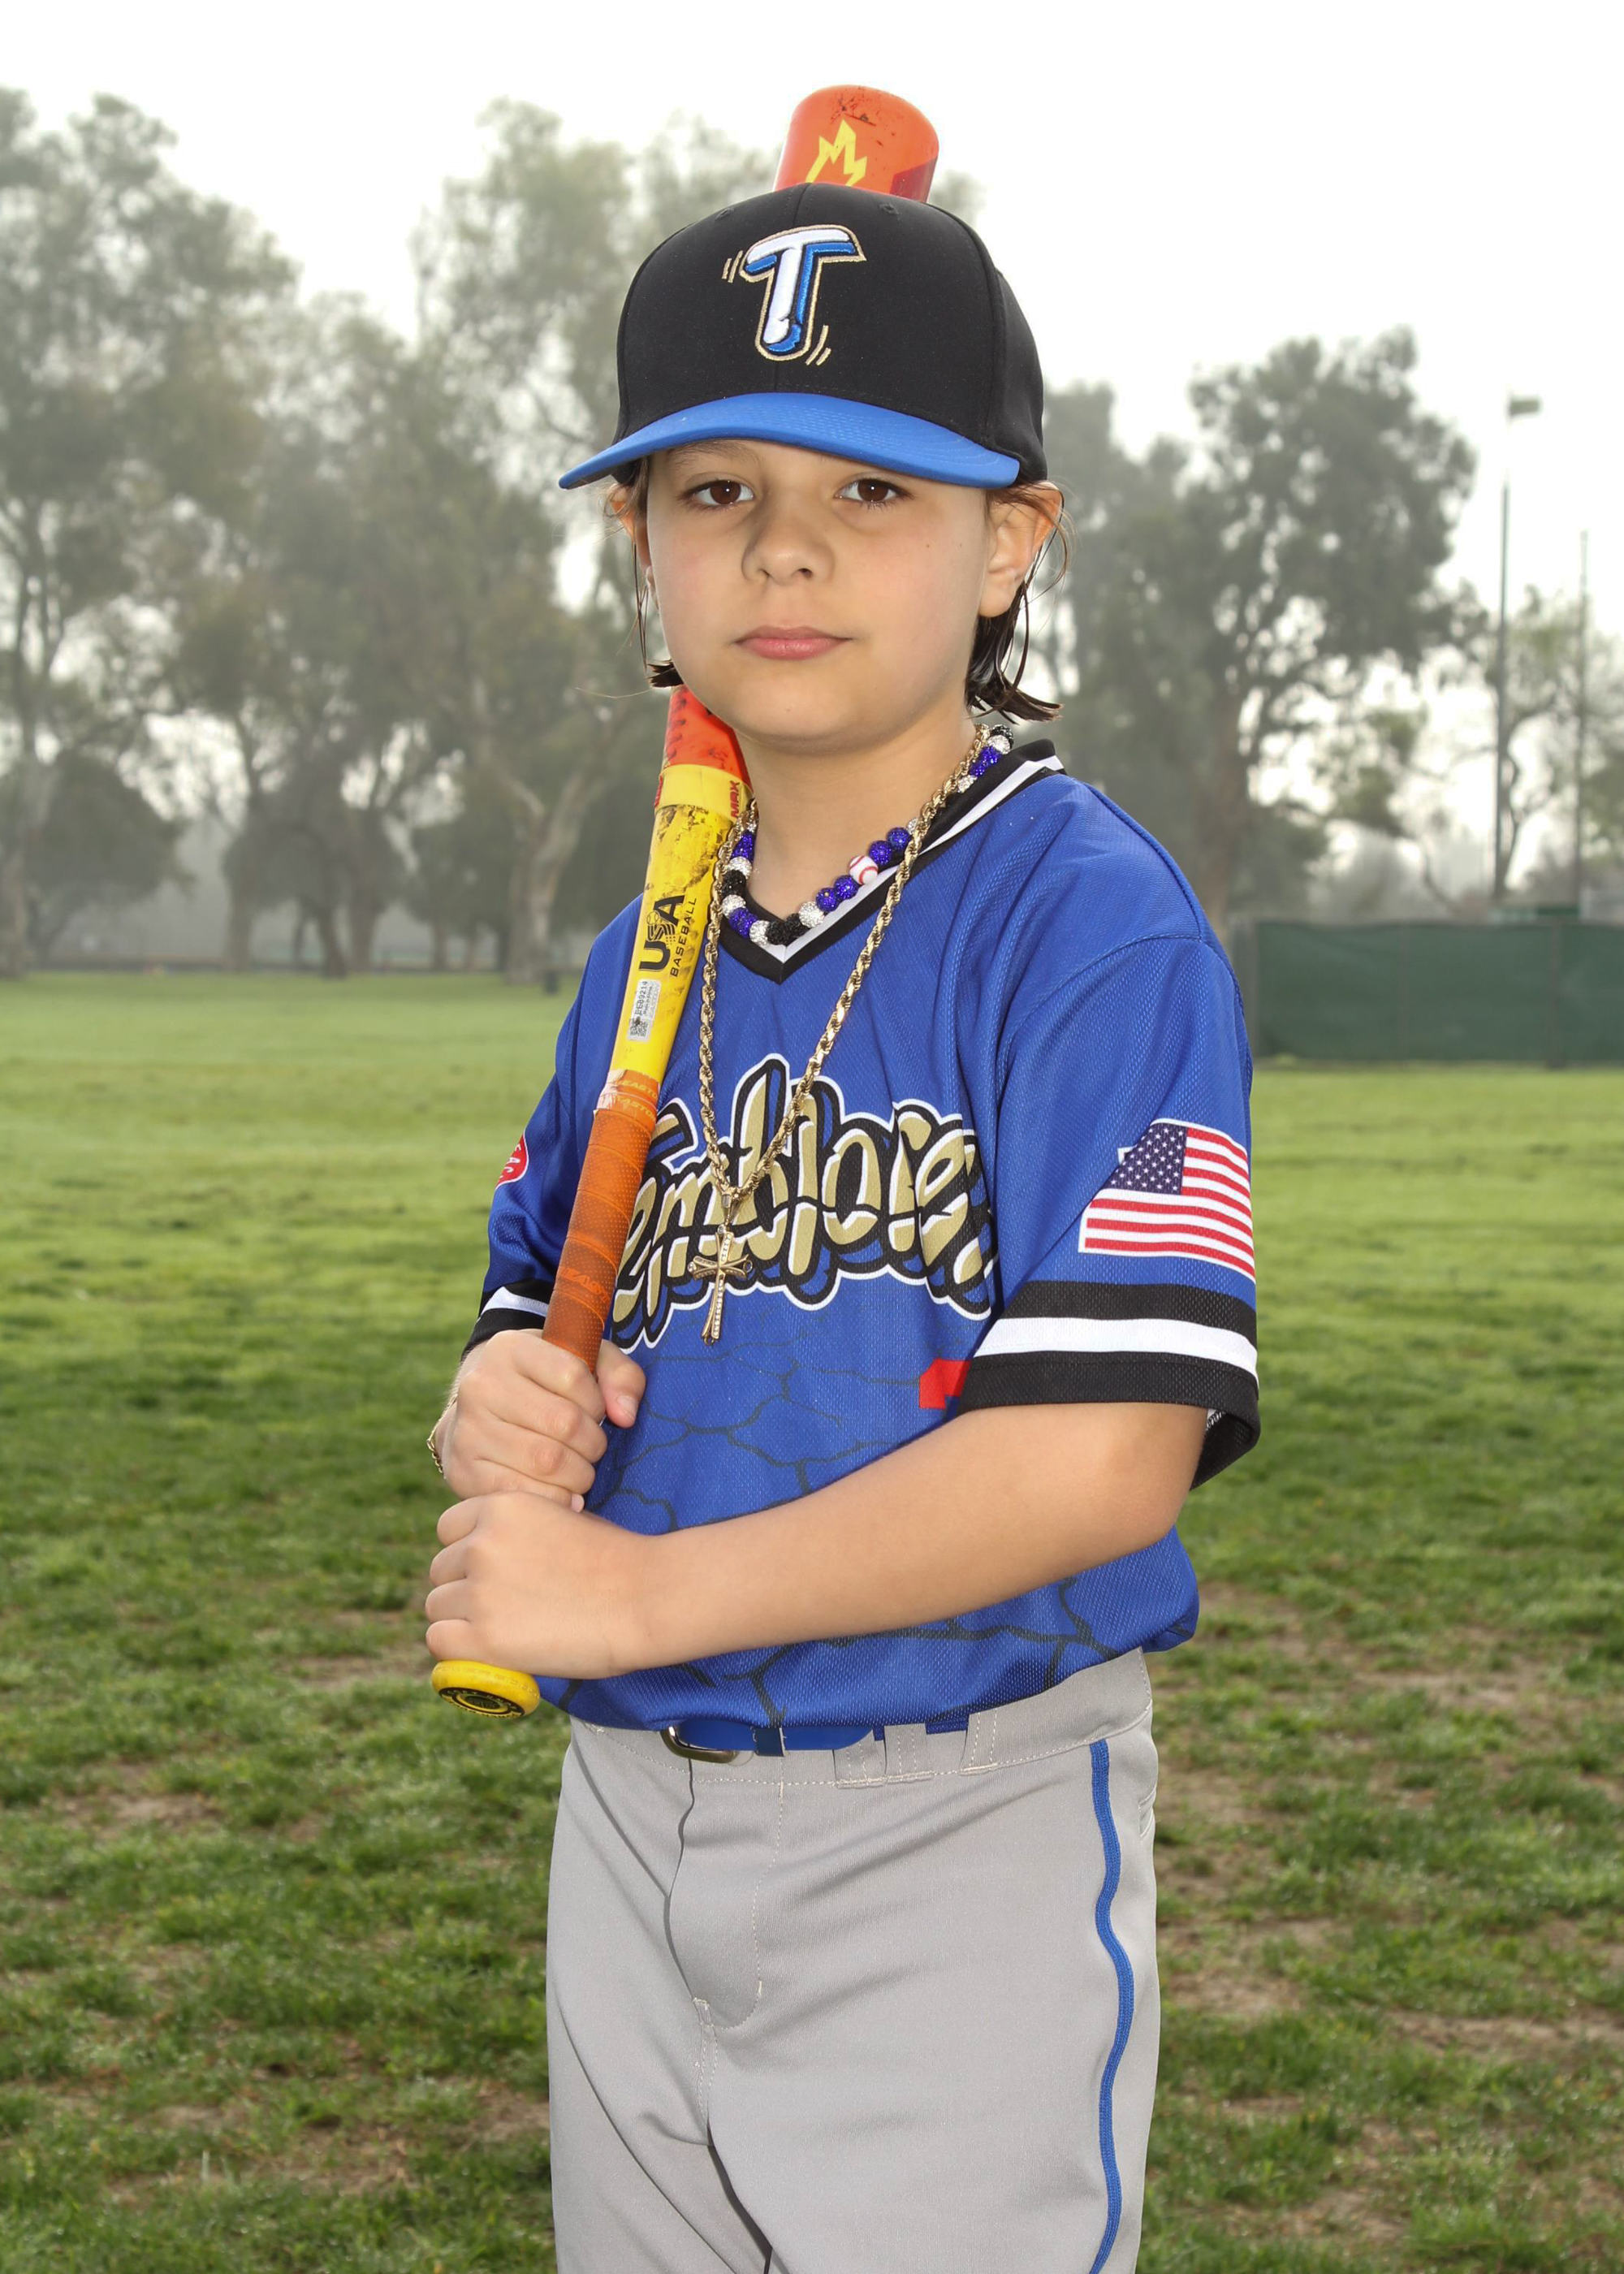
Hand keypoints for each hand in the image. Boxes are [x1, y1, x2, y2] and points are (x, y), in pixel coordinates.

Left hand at [425, 1491, 649, 1679]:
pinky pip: (440, 1641)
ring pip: (437, 1606)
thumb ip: (517, 1534)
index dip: (468, 1552)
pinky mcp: (484, 1637)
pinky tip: (491, 1650)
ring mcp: (480, 1590)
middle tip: (504, 1606)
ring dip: (462, 1619)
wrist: (647, 1596)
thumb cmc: (615, 1562)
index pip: (449, 1529)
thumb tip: (488, 1563)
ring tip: (504, 1629)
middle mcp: (482, 1543)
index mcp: (501, 1506)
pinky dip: (460, 1649)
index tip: (495, 1572)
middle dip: (464, 1587)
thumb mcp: (559, 1520)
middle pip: (440, 1569)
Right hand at [433, 1332, 645, 1504]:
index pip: (573, 1375)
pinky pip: (522, 1492)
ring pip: (546, 1462)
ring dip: (579, 1474)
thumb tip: (625, 1416)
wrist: (480, 1414)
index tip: (595, 1412)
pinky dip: (555, 1499)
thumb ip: (619, 1376)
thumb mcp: (584, 1362)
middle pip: (563, 1422)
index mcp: (509, 1348)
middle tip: (592, 1449)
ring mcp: (467, 1429)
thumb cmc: (544, 1387)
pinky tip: (564, 1494)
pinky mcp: (463, 1471)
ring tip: (579, 1470)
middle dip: (592, 1444)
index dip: (597, 1401)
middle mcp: (480, 1385)